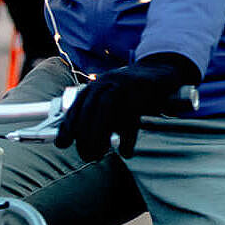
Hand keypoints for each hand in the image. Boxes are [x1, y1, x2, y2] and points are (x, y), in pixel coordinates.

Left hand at [55, 53, 200, 160]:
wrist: (161, 68)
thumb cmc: (135, 90)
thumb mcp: (114, 97)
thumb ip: (100, 114)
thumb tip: (83, 139)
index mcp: (97, 85)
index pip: (77, 106)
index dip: (67, 126)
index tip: (62, 144)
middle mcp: (107, 82)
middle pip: (89, 110)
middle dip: (84, 137)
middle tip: (87, 156)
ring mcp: (125, 85)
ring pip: (106, 110)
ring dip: (99, 135)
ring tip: (99, 155)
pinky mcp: (143, 90)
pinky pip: (131, 116)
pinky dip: (127, 138)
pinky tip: (126, 152)